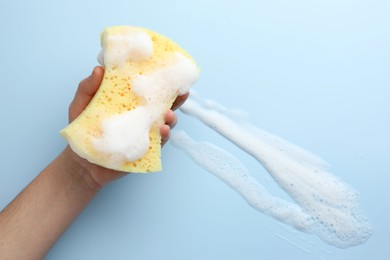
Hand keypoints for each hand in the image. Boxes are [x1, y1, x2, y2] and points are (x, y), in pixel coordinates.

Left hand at [64, 66, 188, 188]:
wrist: (82, 161)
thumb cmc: (82, 128)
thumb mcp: (81, 104)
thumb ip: (88, 87)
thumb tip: (99, 69)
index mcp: (129, 101)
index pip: (147, 88)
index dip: (159, 80)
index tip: (169, 70)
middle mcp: (141, 115)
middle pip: (163, 104)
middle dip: (176, 98)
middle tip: (182, 92)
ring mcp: (145, 132)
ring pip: (165, 123)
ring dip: (171, 118)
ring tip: (168, 115)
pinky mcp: (146, 148)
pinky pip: (159, 142)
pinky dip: (164, 136)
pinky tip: (162, 130)